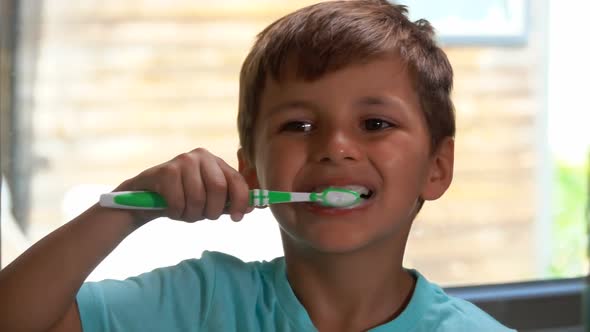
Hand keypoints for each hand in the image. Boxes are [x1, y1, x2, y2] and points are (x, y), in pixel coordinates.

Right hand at [113, 148, 252, 224]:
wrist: (143, 198)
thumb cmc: (182, 199)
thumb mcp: (208, 200)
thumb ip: (229, 201)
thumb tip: (253, 207)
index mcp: (216, 161)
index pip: (237, 180)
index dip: (240, 201)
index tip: (236, 218)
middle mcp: (201, 156)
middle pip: (218, 189)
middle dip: (212, 210)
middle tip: (203, 217)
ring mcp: (182, 161)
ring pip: (198, 198)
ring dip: (192, 214)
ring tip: (185, 212)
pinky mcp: (165, 171)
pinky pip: (179, 202)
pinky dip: (176, 213)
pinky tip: (170, 209)